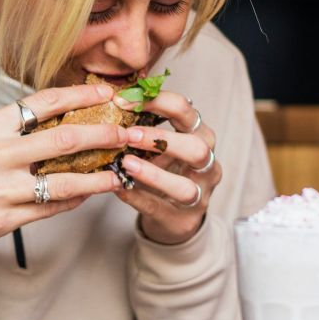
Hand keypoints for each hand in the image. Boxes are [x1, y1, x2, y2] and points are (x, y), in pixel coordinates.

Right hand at [0, 84, 125, 263]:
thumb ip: (10, 130)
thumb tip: (56, 119)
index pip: (44, 102)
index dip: (82, 94)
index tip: (108, 92)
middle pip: (65, 138)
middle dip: (105, 133)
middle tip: (129, 132)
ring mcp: (0, 189)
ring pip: (66, 180)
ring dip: (99, 175)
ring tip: (120, 172)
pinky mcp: (3, 220)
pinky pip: (51, 208)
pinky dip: (75, 200)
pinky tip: (90, 194)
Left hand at [113, 91, 220, 244]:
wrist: (173, 218)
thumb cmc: (163, 170)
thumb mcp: (158, 146)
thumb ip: (143, 125)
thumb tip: (111, 98)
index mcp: (200, 137)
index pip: (187, 112)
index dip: (157, 102)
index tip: (123, 101)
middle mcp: (207, 165)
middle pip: (197, 148)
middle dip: (162, 139)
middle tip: (129, 135)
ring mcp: (199, 196)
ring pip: (184, 186)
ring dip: (153, 173)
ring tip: (125, 163)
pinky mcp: (182, 221)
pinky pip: (159, 209)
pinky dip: (137, 197)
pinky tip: (118, 187)